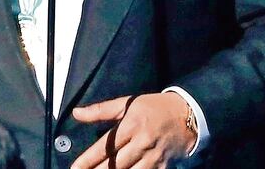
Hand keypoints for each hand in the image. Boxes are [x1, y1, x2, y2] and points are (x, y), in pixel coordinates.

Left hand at [71, 92, 196, 168]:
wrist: (188, 115)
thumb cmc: (154, 108)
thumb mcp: (128, 103)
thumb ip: (101, 110)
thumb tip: (77, 113)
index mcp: (132, 125)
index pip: (106, 146)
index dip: (89, 159)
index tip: (75, 167)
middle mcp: (142, 143)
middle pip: (116, 164)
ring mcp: (154, 157)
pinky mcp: (164, 167)